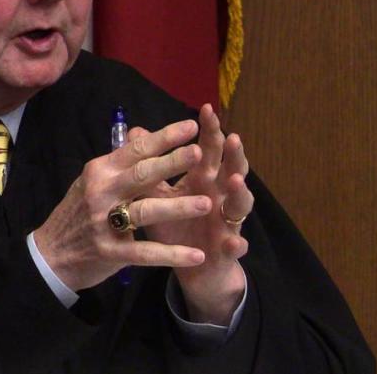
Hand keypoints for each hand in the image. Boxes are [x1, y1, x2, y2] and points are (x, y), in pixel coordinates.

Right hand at [33, 120, 213, 291]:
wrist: (51, 254)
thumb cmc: (79, 212)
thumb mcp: (92, 181)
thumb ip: (119, 163)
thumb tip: (142, 134)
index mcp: (100, 170)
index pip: (136, 149)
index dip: (164, 137)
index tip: (192, 126)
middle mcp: (102, 192)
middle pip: (142, 174)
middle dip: (172, 162)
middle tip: (200, 152)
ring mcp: (104, 223)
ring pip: (146, 211)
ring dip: (178, 207)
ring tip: (208, 203)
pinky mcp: (110, 252)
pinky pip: (146, 252)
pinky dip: (172, 254)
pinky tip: (196, 255)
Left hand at [141, 104, 252, 324]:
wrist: (192, 266)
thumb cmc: (174, 224)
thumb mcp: (158, 193)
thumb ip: (151, 165)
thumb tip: (135, 131)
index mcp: (203, 179)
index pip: (209, 149)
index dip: (209, 131)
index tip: (207, 109)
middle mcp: (220, 195)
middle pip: (232, 169)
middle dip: (233, 154)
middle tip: (232, 137)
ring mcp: (227, 221)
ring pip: (239, 204)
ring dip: (240, 192)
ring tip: (236, 180)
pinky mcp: (228, 250)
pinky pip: (235, 247)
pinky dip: (236, 244)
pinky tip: (234, 243)